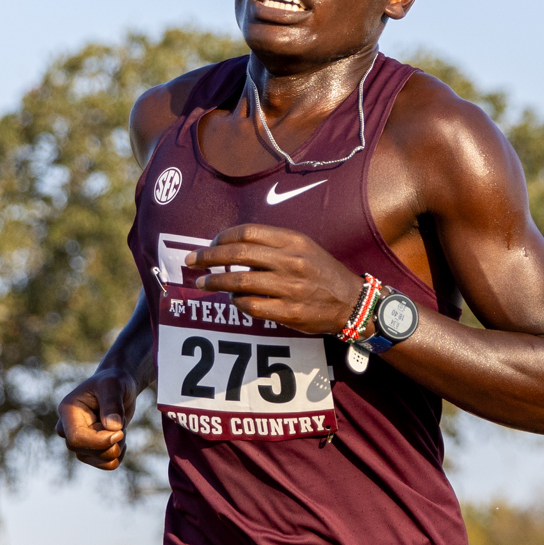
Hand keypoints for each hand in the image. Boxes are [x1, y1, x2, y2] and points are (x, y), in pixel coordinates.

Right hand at [56, 368, 137, 470]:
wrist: (119, 388)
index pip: (76, 439)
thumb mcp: (114, 385)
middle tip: (121, 421)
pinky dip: (120, 454)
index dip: (99, 441)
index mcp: (68, 411)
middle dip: (111, 442)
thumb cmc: (114, 382)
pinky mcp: (91, 450)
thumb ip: (112, 403)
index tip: (120, 431)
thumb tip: (113, 427)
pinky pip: (107, 464)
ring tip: (120, 425)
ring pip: (99, 460)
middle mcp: (68, 429)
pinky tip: (121, 436)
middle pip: (85, 452)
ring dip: (118, 446)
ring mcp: (79, 441)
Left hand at [186, 224, 362, 334]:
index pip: (247, 232)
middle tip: (191, 261)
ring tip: (203, 283)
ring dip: (215, 282)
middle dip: (208, 257)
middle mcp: (291, 262)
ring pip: (239, 281)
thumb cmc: (323, 273)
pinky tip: (233, 299)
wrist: (352, 302)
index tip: (209, 244)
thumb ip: (273, 245)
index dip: (222, 238)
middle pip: (238, 254)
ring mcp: (290, 288)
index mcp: (294, 241)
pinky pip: (251, 305)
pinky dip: (236, 302)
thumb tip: (233, 248)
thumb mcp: (304, 248)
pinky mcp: (289, 312)